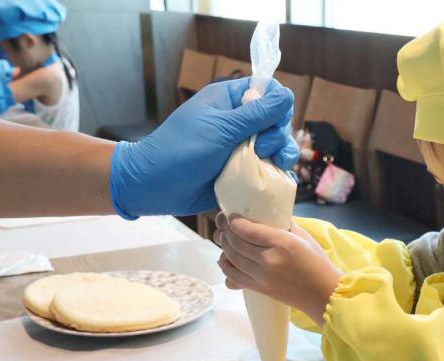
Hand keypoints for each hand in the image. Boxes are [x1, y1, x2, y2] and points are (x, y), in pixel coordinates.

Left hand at [110, 77, 297, 217]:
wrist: (156, 187)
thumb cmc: (181, 150)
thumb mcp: (221, 128)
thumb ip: (256, 114)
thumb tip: (288, 96)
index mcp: (230, 100)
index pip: (268, 91)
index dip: (277, 104)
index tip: (273, 121)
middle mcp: (238, 122)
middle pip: (277, 120)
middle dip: (278, 134)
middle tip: (260, 149)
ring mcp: (241, 147)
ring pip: (277, 146)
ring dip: (281, 154)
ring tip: (272, 165)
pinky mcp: (242, 172)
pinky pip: (268, 168)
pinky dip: (275, 173)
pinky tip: (274, 179)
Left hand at [215, 212, 341, 324]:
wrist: (323, 294)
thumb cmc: (317, 263)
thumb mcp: (304, 237)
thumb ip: (284, 225)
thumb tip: (266, 216)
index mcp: (282, 242)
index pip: (247, 230)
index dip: (233, 222)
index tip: (231, 216)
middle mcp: (268, 259)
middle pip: (235, 243)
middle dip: (226, 232)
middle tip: (225, 226)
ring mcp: (262, 276)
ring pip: (231, 259)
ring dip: (224, 247)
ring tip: (225, 240)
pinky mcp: (259, 289)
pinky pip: (233, 277)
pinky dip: (226, 267)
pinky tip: (225, 260)